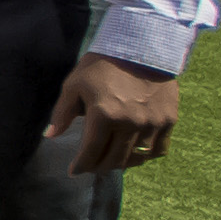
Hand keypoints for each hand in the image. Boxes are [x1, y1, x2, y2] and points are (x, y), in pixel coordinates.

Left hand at [45, 54, 179, 175]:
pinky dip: (145, 156)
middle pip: (113, 160)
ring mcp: (152, 123)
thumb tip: (51, 136)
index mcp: (104, 115)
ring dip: (121, 164)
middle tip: (91, 166)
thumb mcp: (74, 85)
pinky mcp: (169, 120)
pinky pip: (158, 150)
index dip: (80, 166)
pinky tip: (134, 152)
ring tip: (111, 160)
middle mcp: (130, 123)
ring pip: (136, 159)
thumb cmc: (101, 66)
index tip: (74, 171)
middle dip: (98, 167)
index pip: (90, 152)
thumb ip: (62, 113)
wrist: (141, 48)